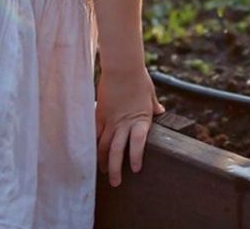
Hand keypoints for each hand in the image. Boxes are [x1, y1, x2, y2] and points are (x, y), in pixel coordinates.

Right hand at [96, 66, 163, 186]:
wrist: (122, 66)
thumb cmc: (139, 78)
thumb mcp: (150, 93)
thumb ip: (153, 105)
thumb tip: (160, 110)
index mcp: (140, 119)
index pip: (137, 143)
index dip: (135, 157)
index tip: (135, 169)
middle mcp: (124, 123)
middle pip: (116, 151)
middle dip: (115, 169)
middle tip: (115, 182)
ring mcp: (110, 120)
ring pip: (103, 145)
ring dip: (102, 160)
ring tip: (102, 172)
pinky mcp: (100, 114)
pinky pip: (94, 133)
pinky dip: (92, 145)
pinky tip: (89, 154)